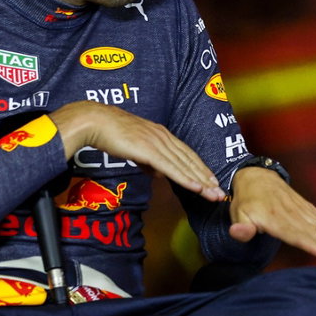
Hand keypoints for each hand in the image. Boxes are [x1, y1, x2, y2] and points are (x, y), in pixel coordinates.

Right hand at [49, 101, 225, 200]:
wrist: (96, 121)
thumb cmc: (111, 133)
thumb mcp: (135, 147)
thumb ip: (148, 160)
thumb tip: (158, 173)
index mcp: (162, 134)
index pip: (187, 154)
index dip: (201, 168)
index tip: (212, 181)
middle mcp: (164, 137)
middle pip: (190, 160)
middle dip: (207, 178)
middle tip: (220, 192)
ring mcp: (157, 143)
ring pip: (184, 166)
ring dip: (201, 182)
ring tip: (213, 194)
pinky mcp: (149, 150)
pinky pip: (171, 168)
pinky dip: (185, 179)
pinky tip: (196, 188)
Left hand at [227, 166, 315, 270]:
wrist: (257, 176)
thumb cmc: (246, 201)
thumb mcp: (238, 213)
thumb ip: (241, 227)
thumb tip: (240, 233)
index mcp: (277, 220)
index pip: (299, 235)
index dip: (315, 246)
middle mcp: (296, 216)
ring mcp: (306, 213)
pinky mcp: (312, 212)